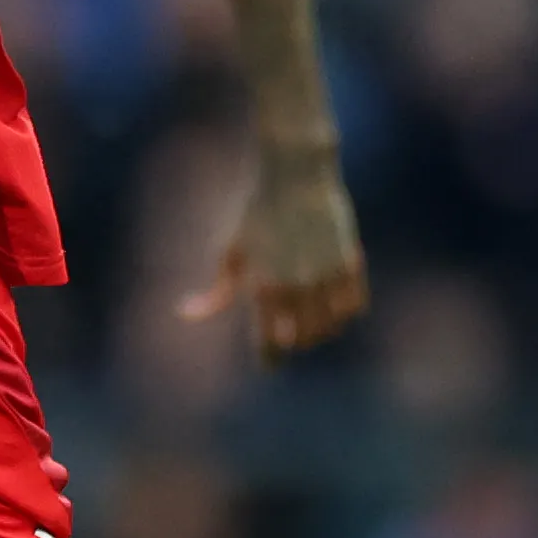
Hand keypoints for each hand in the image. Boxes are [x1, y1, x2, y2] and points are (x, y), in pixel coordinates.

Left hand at [183, 151, 367, 361]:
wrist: (295, 174)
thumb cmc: (256, 211)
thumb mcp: (230, 251)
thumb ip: (216, 292)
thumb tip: (184, 314)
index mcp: (264, 287)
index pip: (269, 343)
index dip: (269, 358)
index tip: (269, 364)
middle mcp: (297, 286)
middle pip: (301, 340)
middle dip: (292, 343)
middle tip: (287, 338)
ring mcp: (326, 275)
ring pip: (330, 328)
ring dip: (320, 331)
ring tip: (310, 325)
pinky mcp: (350, 262)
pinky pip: (354, 306)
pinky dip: (344, 313)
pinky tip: (334, 308)